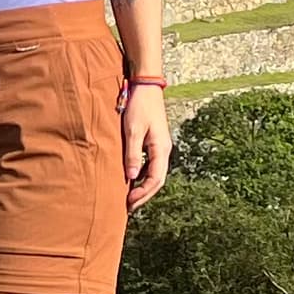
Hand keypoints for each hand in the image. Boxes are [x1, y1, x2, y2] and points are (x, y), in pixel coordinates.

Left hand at [122, 85, 172, 207]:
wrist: (146, 86)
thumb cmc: (139, 106)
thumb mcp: (133, 130)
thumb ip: (132, 154)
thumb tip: (131, 178)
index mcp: (161, 149)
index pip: (155, 179)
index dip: (143, 194)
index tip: (129, 202)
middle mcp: (163, 150)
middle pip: (157, 180)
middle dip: (144, 195)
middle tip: (129, 207)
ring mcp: (159, 146)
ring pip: (154, 173)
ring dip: (143, 186)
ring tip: (130, 197)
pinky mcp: (154, 141)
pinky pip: (150, 164)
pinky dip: (142, 175)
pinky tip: (131, 179)